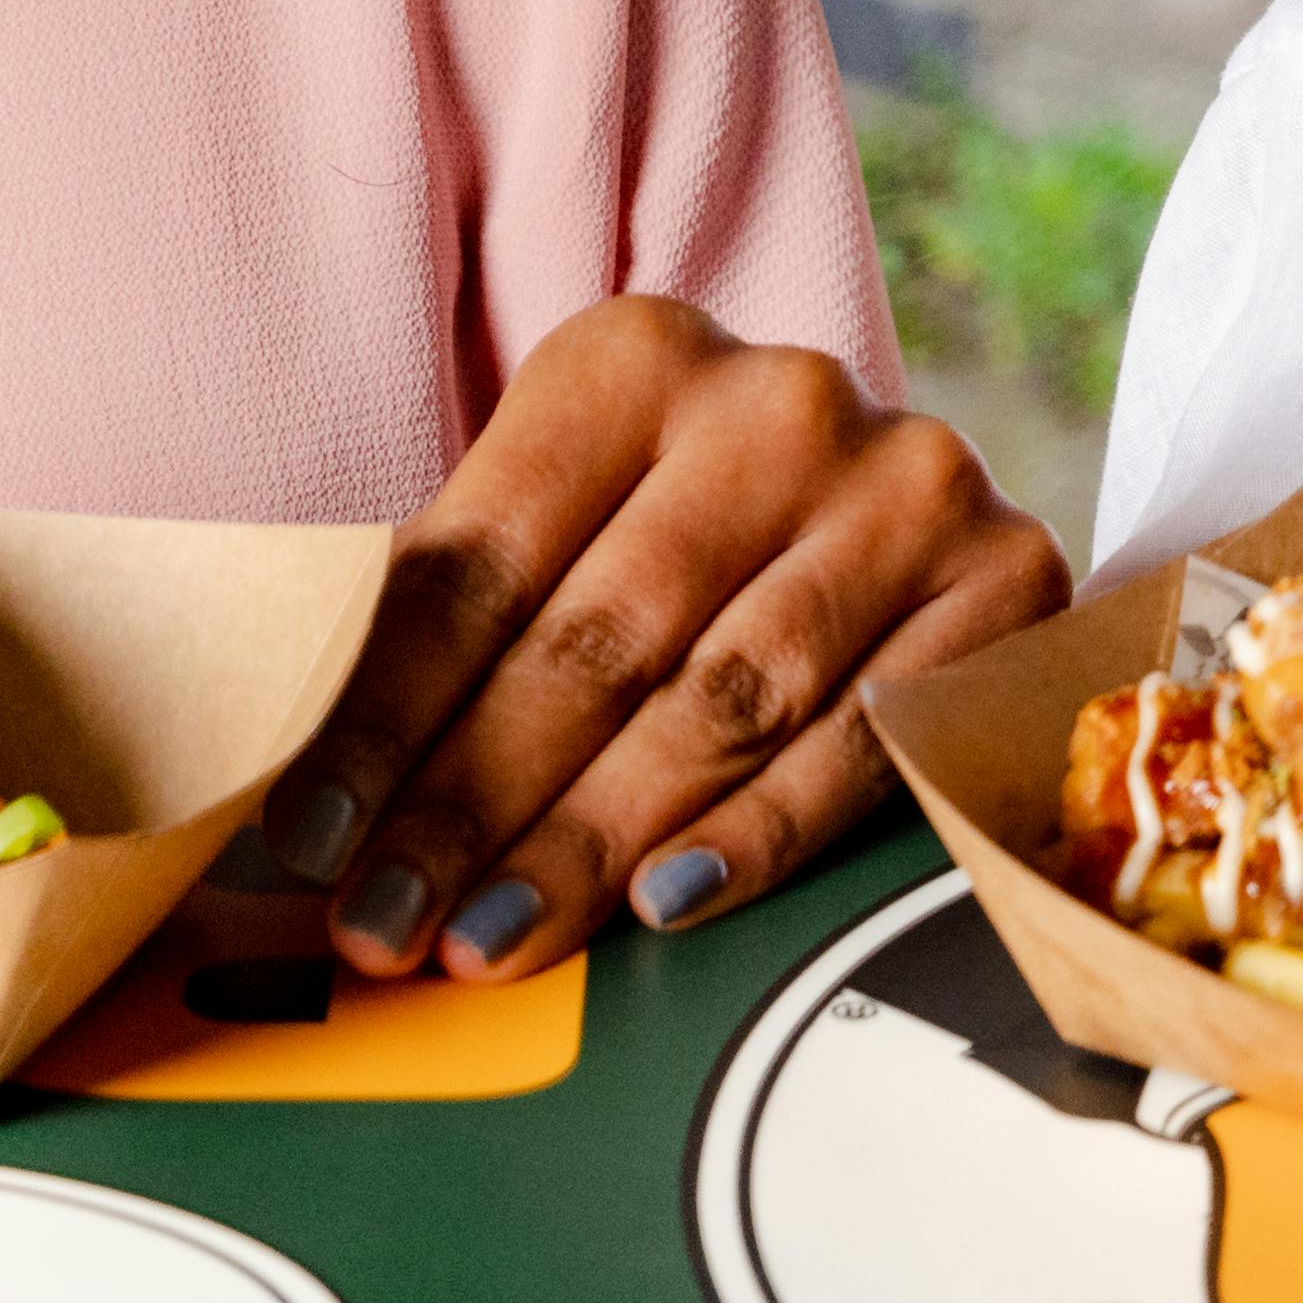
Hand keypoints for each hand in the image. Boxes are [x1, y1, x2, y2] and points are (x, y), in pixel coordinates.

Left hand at [255, 298, 1063, 981]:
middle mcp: (777, 400)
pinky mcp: (1006, 577)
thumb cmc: (684, 538)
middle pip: (594, 637)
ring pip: (720, 699)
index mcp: (633, 358)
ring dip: (591, 842)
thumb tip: (295, 818)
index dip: (379, 714)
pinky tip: (666, 907)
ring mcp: (904, 484)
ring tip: (491, 944)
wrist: (901, 503)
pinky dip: (758, 834)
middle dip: (470, 803)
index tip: (302, 843)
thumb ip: (454, 635)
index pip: (478, 562)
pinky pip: (859, 741)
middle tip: (383, 926)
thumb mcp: (564, 528)